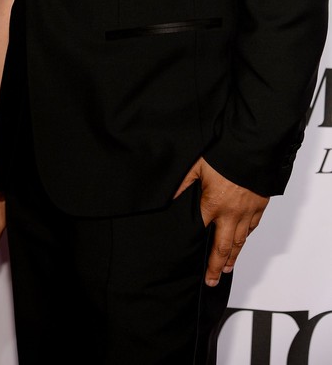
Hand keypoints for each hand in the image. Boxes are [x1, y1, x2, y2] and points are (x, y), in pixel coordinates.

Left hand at [174, 157, 268, 286]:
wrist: (253, 148)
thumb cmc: (224, 154)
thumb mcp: (197, 166)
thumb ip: (183, 183)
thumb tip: (170, 197)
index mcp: (213, 204)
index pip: (202, 232)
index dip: (198, 248)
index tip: (195, 263)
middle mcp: (231, 214)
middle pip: (224, 247)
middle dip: (217, 266)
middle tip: (213, 281)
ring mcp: (247, 212)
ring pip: (240, 241)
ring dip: (233, 256)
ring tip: (228, 268)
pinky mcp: (259, 207)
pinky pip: (252, 227)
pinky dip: (246, 237)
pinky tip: (242, 242)